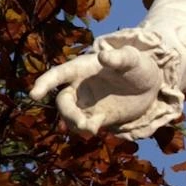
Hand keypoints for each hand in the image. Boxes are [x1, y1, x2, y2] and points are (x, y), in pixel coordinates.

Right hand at [31, 38, 162, 135]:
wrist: (150, 85)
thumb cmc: (138, 65)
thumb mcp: (132, 58)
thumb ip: (119, 58)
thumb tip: (103, 56)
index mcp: (82, 68)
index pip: (58, 75)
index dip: (44, 83)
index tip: (34, 94)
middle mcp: (80, 87)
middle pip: (63, 102)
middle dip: (68, 113)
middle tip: (82, 124)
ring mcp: (87, 104)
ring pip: (71, 116)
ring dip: (75, 124)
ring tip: (91, 129)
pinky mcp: (97, 117)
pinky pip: (86, 125)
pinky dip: (87, 128)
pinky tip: (96, 129)